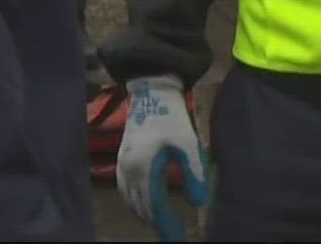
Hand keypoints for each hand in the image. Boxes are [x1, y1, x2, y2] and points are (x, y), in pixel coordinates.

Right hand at [117, 75, 209, 239]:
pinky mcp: (121, 160)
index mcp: (144, 168)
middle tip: (174, 235)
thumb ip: (194, 173)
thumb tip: (199, 203)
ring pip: (131, 202)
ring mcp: (121, 166)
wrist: (151, 92)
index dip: (167, 225)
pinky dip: (136, 204)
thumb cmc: (172, 116)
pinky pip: (125, 192)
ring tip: (163, 226)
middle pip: (142, 208)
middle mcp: (127, 171)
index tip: (179, 238)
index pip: (155, 206)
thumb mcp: (188, 143)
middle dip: (158, 224)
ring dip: (146, 216)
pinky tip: (145, 207)